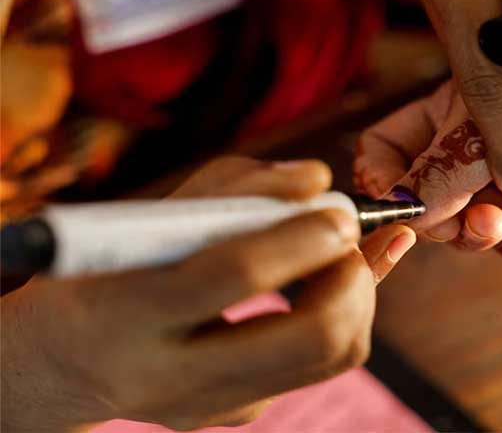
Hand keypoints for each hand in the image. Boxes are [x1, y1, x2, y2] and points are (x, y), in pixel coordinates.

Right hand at [1, 157, 414, 431]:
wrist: (59, 364)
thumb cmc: (107, 269)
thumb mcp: (147, 218)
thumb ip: (232, 188)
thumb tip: (317, 178)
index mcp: (131, 310)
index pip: (236, 275)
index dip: (302, 238)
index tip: (339, 212)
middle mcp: (173, 374)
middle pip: (312, 338)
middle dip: (353, 280)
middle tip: (347, 238)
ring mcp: (212, 405)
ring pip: (333, 356)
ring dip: (355, 295)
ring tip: (334, 255)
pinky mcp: (238, 412)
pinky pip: (317, 362)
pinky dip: (338, 313)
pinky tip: (322, 282)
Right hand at [355, 36, 501, 262]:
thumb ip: (459, 157)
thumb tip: (408, 206)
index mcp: (468, 107)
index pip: (398, 144)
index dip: (383, 173)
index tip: (389, 198)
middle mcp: (492, 149)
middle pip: (430, 199)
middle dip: (434, 218)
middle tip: (453, 219)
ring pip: (473, 231)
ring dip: (476, 235)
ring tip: (497, 222)